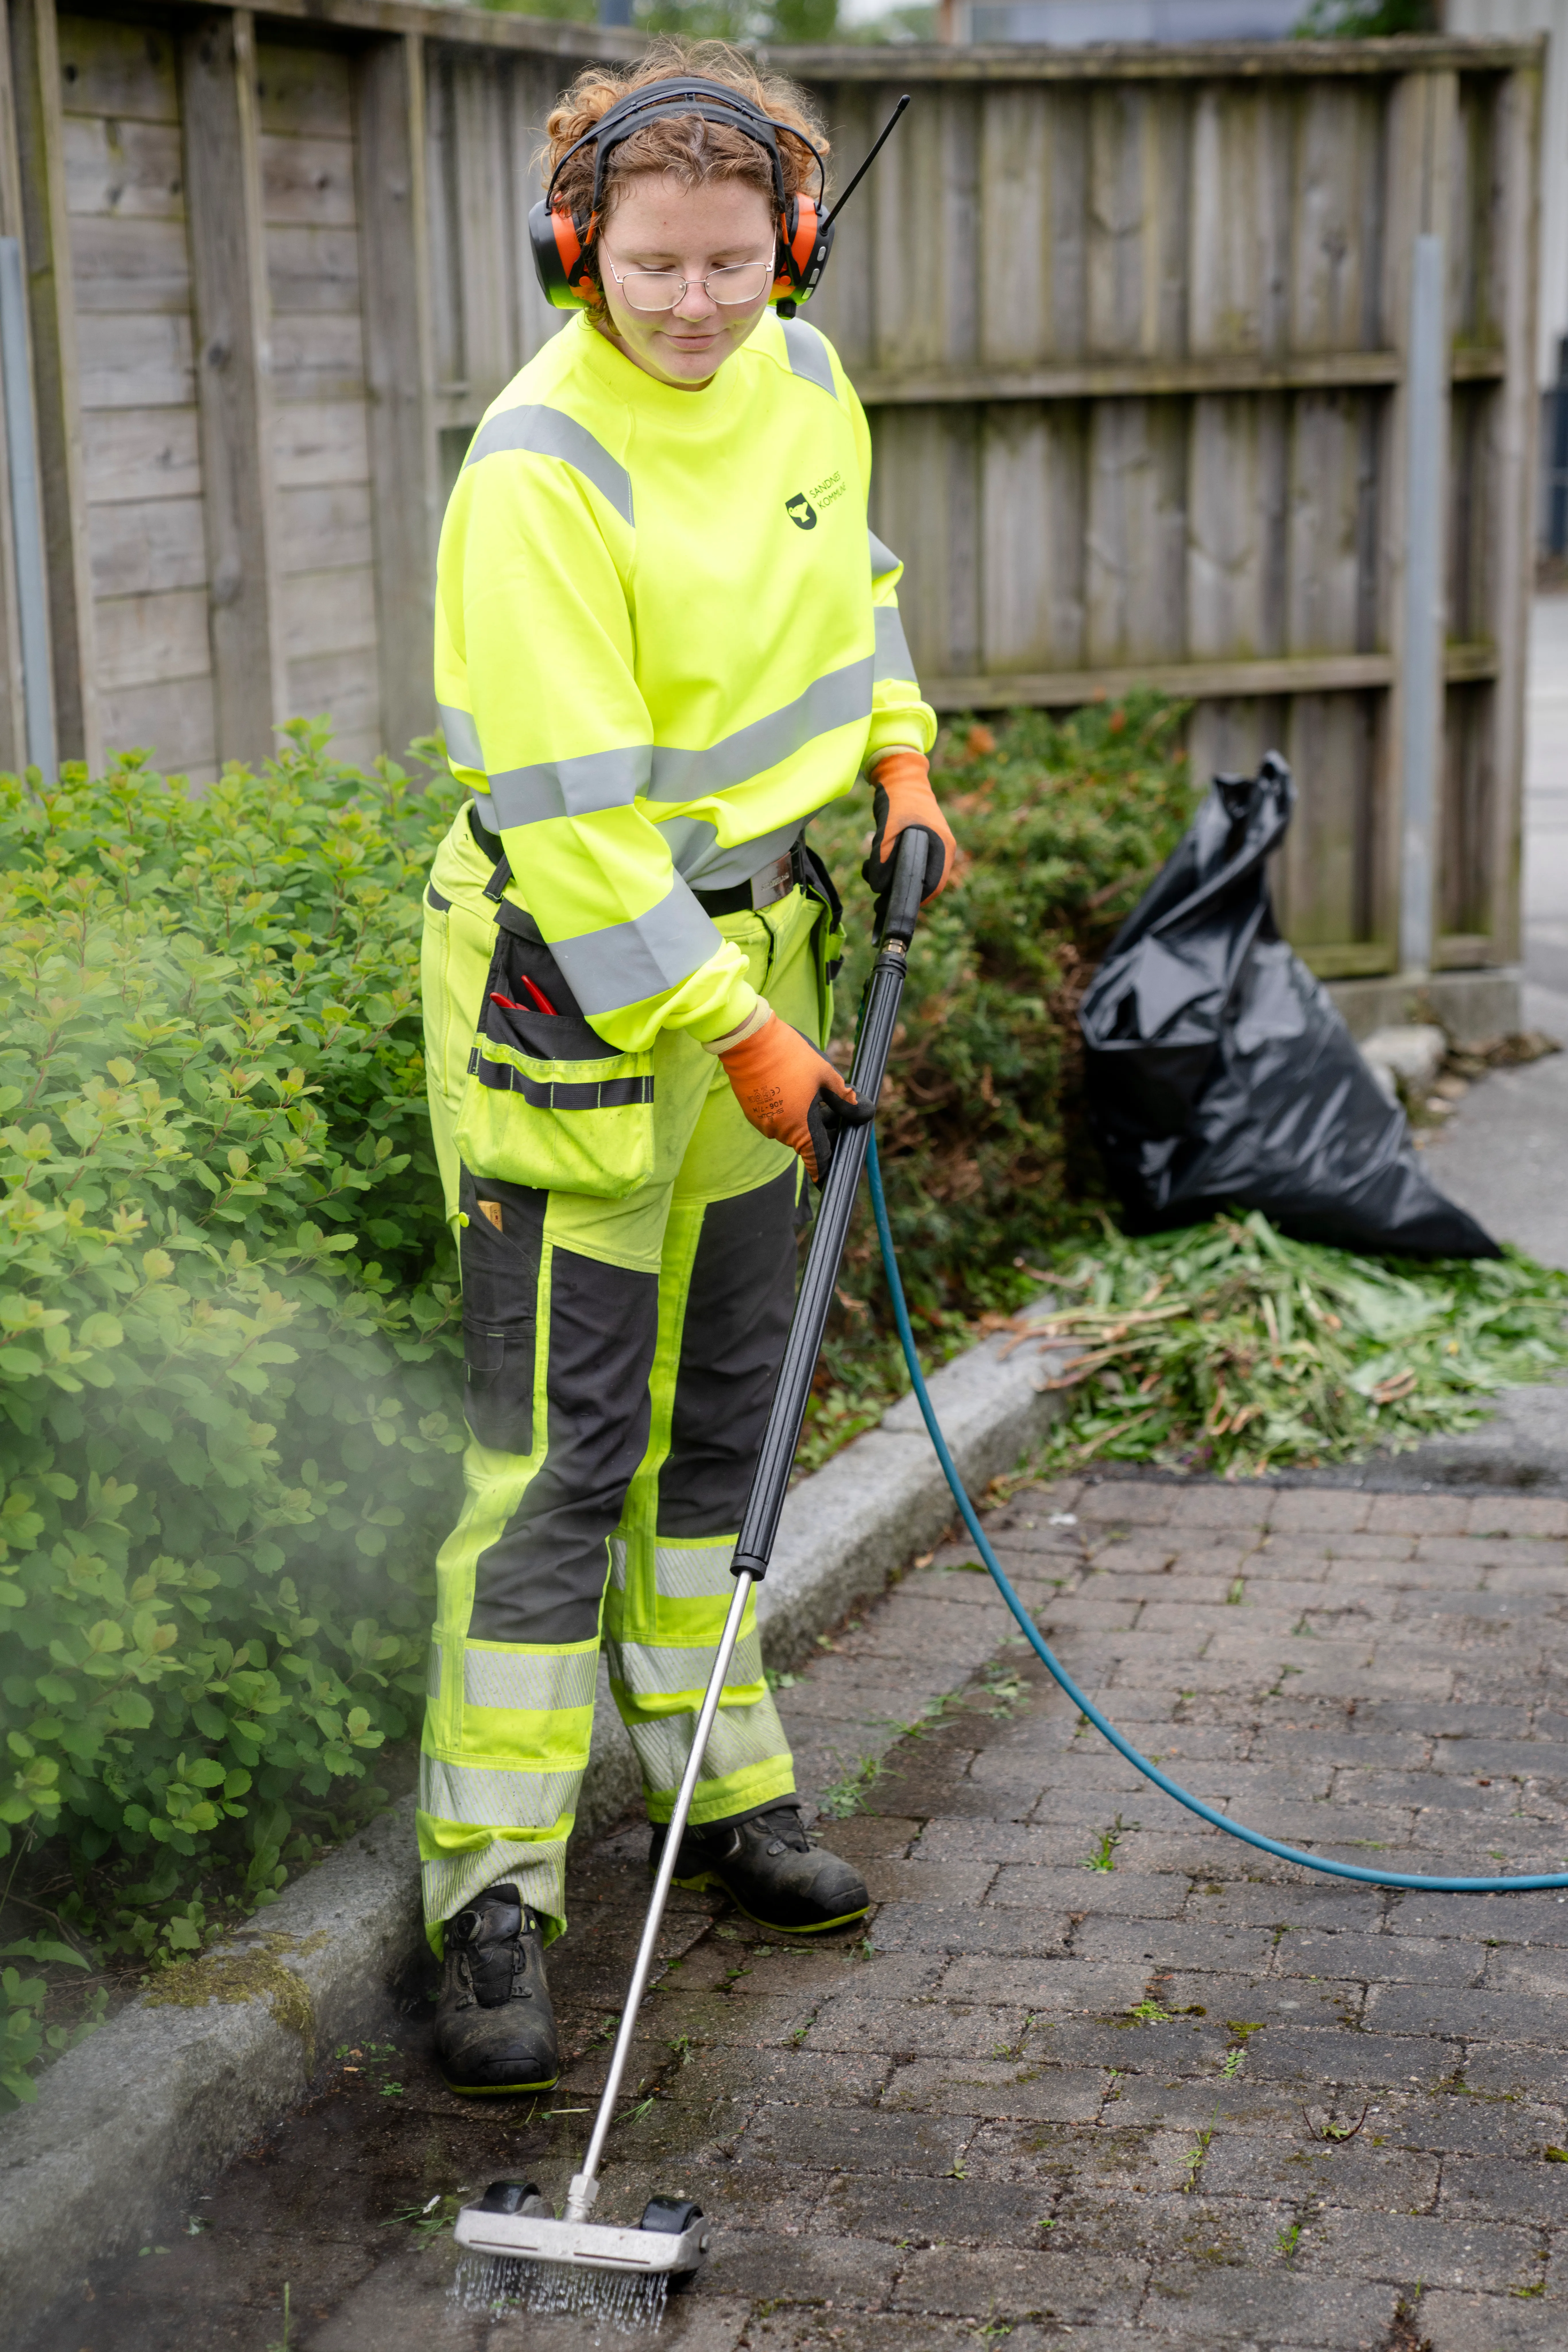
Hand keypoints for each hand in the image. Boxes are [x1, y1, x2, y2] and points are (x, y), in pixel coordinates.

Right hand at [717, 1011, 872, 1183]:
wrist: (749, 1039)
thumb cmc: (791, 1056)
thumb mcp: (826, 1075)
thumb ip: (845, 1099)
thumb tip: (862, 1113)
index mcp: (800, 1127)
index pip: (817, 1158)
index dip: (826, 1169)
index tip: (830, 1180)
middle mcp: (779, 1131)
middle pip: (805, 1140)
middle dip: (822, 1129)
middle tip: (835, 1109)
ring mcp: (762, 1122)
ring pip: (790, 1127)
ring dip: (804, 1116)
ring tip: (812, 1090)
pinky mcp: (751, 1111)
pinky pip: (775, 1117)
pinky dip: (787, 1109)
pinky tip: (792, 1087)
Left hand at [861, 749, 956, 904]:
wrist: (899, 778)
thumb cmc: (898, 801)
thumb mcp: (888, 830)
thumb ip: (883, 859)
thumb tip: (878, 887)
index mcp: (942, 847)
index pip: (934, 885)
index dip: (915, 900)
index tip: (894, 907)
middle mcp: (939, 850)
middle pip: (922, 884)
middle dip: (898, 892)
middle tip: (877, 902)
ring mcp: (928, 847)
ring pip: (909, 876)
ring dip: (887, 880)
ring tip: (869, 873)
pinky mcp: (914, 845)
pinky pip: (902, 866)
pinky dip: (885, 869)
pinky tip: (870, 864)